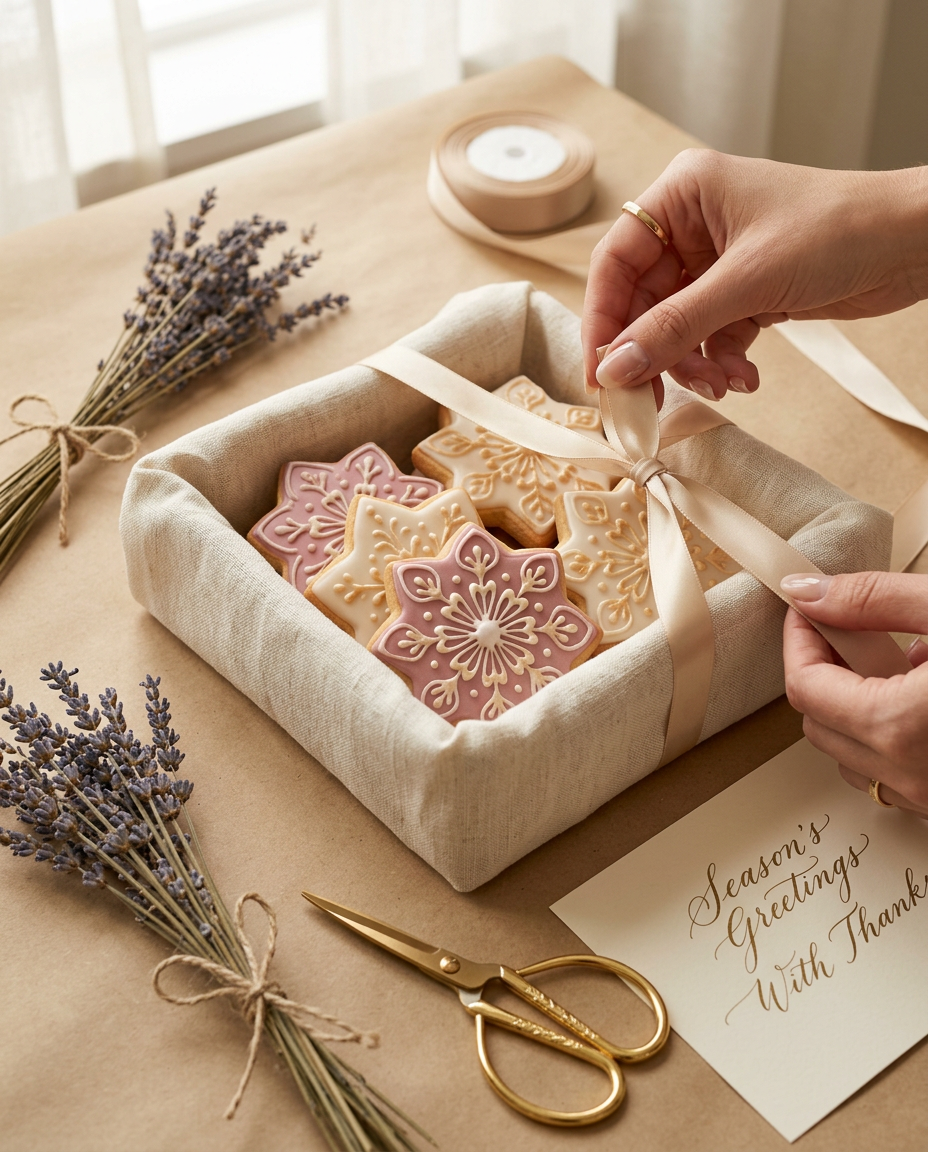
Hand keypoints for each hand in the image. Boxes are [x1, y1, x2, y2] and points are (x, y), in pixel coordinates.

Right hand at [582, 150, 927, 400]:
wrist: (914, 243)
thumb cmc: (840, 228)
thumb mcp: (747, 282)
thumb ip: (675, 328)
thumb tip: (615, 368)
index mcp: (683, 194)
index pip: (615, 262)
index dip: (603, 320)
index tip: (600, 373)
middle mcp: (693, 225)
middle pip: (642, 302)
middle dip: (652, 353)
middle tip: (648, 399)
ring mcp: (718, 262)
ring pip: (675, 327)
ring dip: (692, 364)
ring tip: (722, 385)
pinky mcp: (745, 293)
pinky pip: (710, 337)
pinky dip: (722, 363)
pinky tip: (746, 377)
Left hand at [781, 571, 927, 813]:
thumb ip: (874, 600)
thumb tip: (809, 594)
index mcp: (899, 724)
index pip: (803, 686)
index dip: (798, 641)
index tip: (806, 613)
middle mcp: (909, 773)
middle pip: (817, 722)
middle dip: (824, 673)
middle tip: (851, 634)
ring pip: (849, 756)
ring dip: (856, 711)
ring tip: (901, 670)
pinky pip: (890, 778)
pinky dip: (890, 740)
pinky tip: (923, 703)